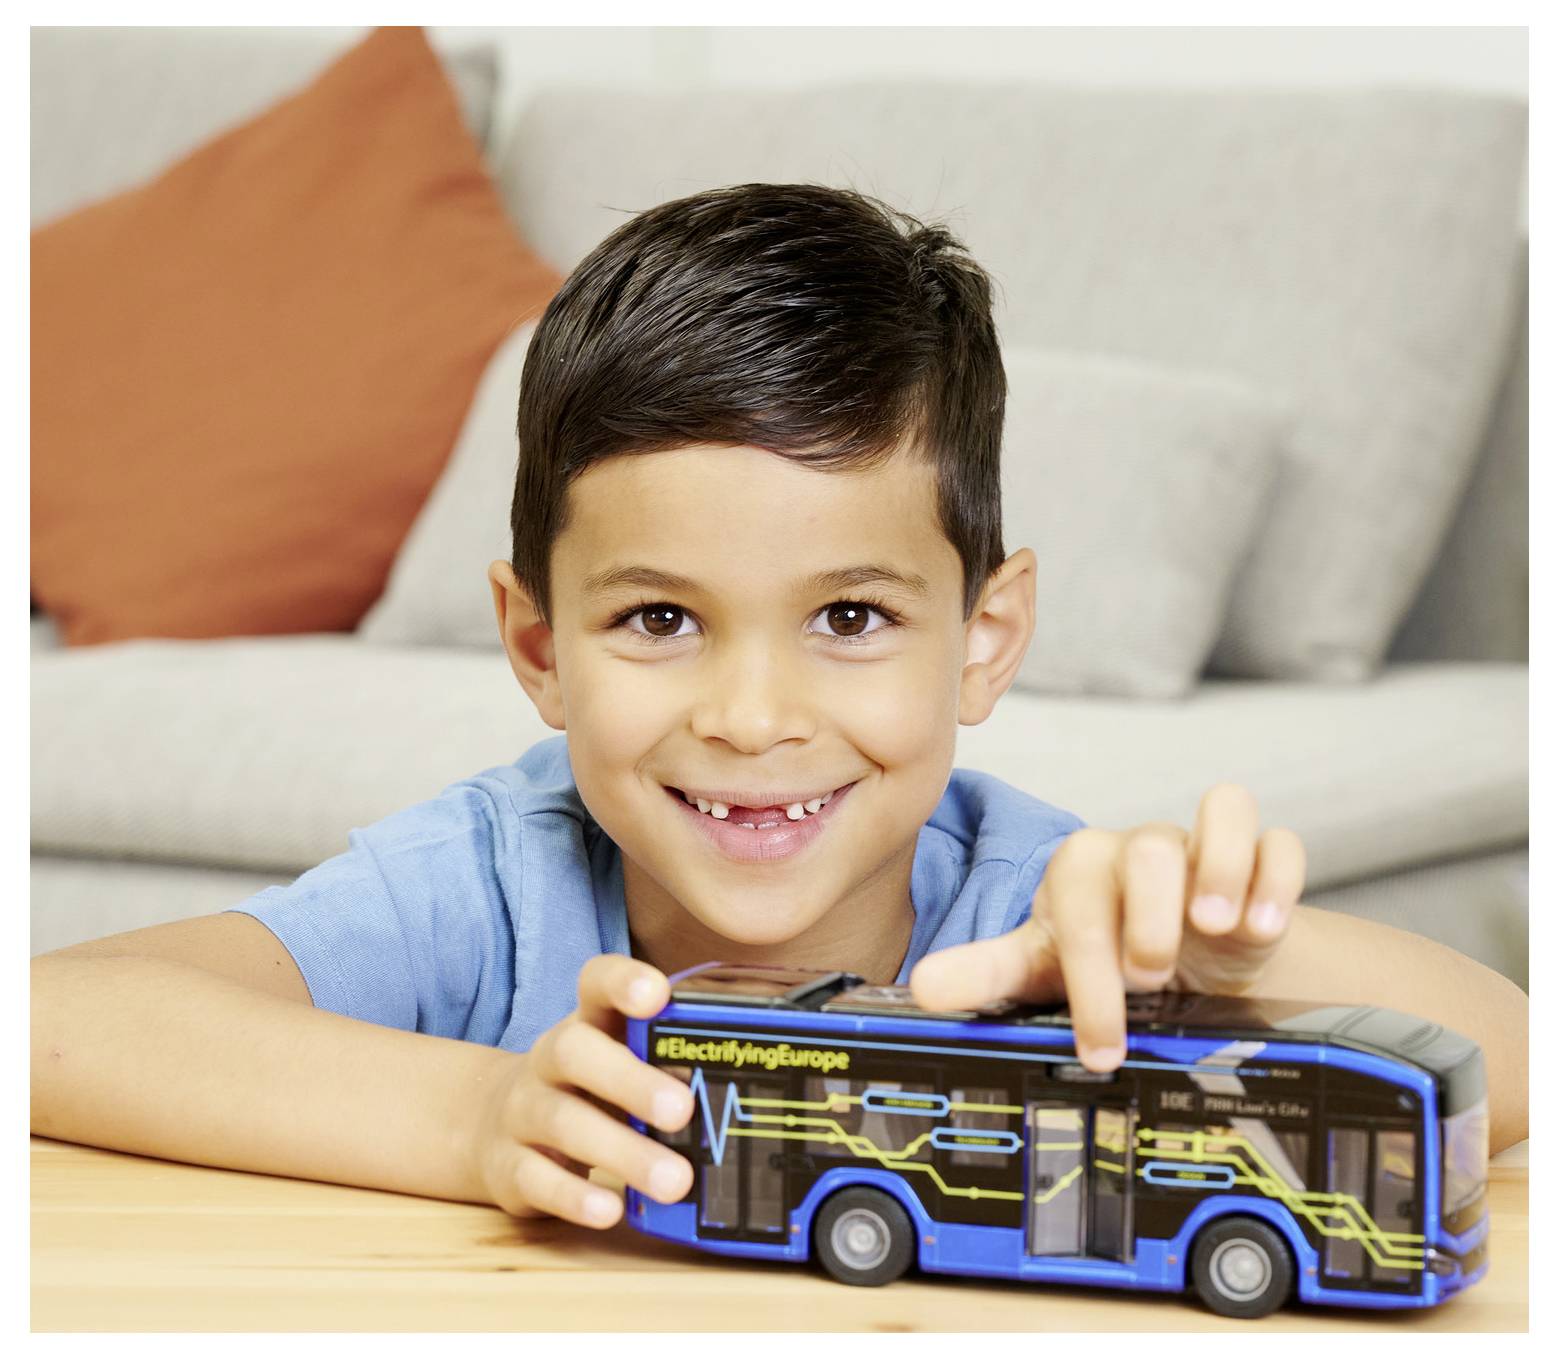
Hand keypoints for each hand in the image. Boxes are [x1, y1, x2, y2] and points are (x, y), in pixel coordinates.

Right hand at [463, 954, 694, 1226]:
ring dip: (622, 1152)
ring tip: (675, 1181)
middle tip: (682, 1110)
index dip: (623, 983)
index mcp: (588, 1023)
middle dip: (630, 1080)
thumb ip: (671, 1059)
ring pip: (564, 1122)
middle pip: (575, 1052)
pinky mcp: (508, 1166)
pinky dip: (574, 1196)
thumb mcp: (623, 1061)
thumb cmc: (590, 1089)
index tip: (657, 995)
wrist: (495, 1125)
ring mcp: (523, 1111)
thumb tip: (756, 1071)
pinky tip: (611, 1210)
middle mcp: (550, 1059)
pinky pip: (536, 1178)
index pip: (597, 983)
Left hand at [907, 783, 1304, 1070]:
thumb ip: (989, 973)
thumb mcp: (1045, 969)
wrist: (1183, 961)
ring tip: (1215, 928)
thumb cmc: (1106, 958)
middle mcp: (1142, 849)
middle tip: (1149, 976)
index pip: (1079, 901)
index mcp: (1082, 869)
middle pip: (1146, 850)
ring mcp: (1204, 849)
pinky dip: (1277, 879)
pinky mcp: (1259, 861)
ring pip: (1221, 811)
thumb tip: (924, 988)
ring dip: (1221, 870)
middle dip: (1149, 920)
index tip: (1101, 1046)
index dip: (1088, 976)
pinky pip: (1278, 840)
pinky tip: (1264, 928)